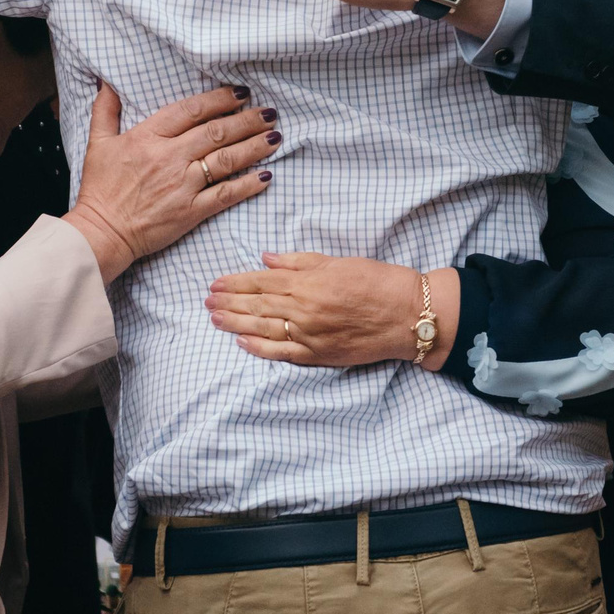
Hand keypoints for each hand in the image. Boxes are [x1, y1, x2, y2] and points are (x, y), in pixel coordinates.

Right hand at [63, 84, 278, 282]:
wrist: (101, 232)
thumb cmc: (100, 189)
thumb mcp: (98, 143)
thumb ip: (105, 110)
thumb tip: (106, 82)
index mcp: (148, 137)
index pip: (191, 110)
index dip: (220, 99)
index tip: (241, 93)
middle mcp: (169, 157)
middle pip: (216, 132)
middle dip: (247, 120)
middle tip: (269, 112)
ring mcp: (182, 185)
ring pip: (226, 159)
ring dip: (254, 146)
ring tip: (275, 137)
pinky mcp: (191, 211)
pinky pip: (225, 195)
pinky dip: (247, 185)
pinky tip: (266, 176)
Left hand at [206, 254, 459, 368]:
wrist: (407, 315)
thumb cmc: (378, 282)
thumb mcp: (338, 261)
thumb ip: (300, 261)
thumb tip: (266, 258)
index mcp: (308, 282)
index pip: (262, 281)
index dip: (235, 282)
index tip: (216, 282)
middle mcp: (303, 309)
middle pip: (256, 304)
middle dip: (228, 301)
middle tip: (206, 300)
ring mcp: (308, 335)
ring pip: (262, 327)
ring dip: (235, 322)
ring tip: (214, 318)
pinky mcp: (317, 355)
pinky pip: (280, 353)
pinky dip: (258, 348)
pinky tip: (240, 342)